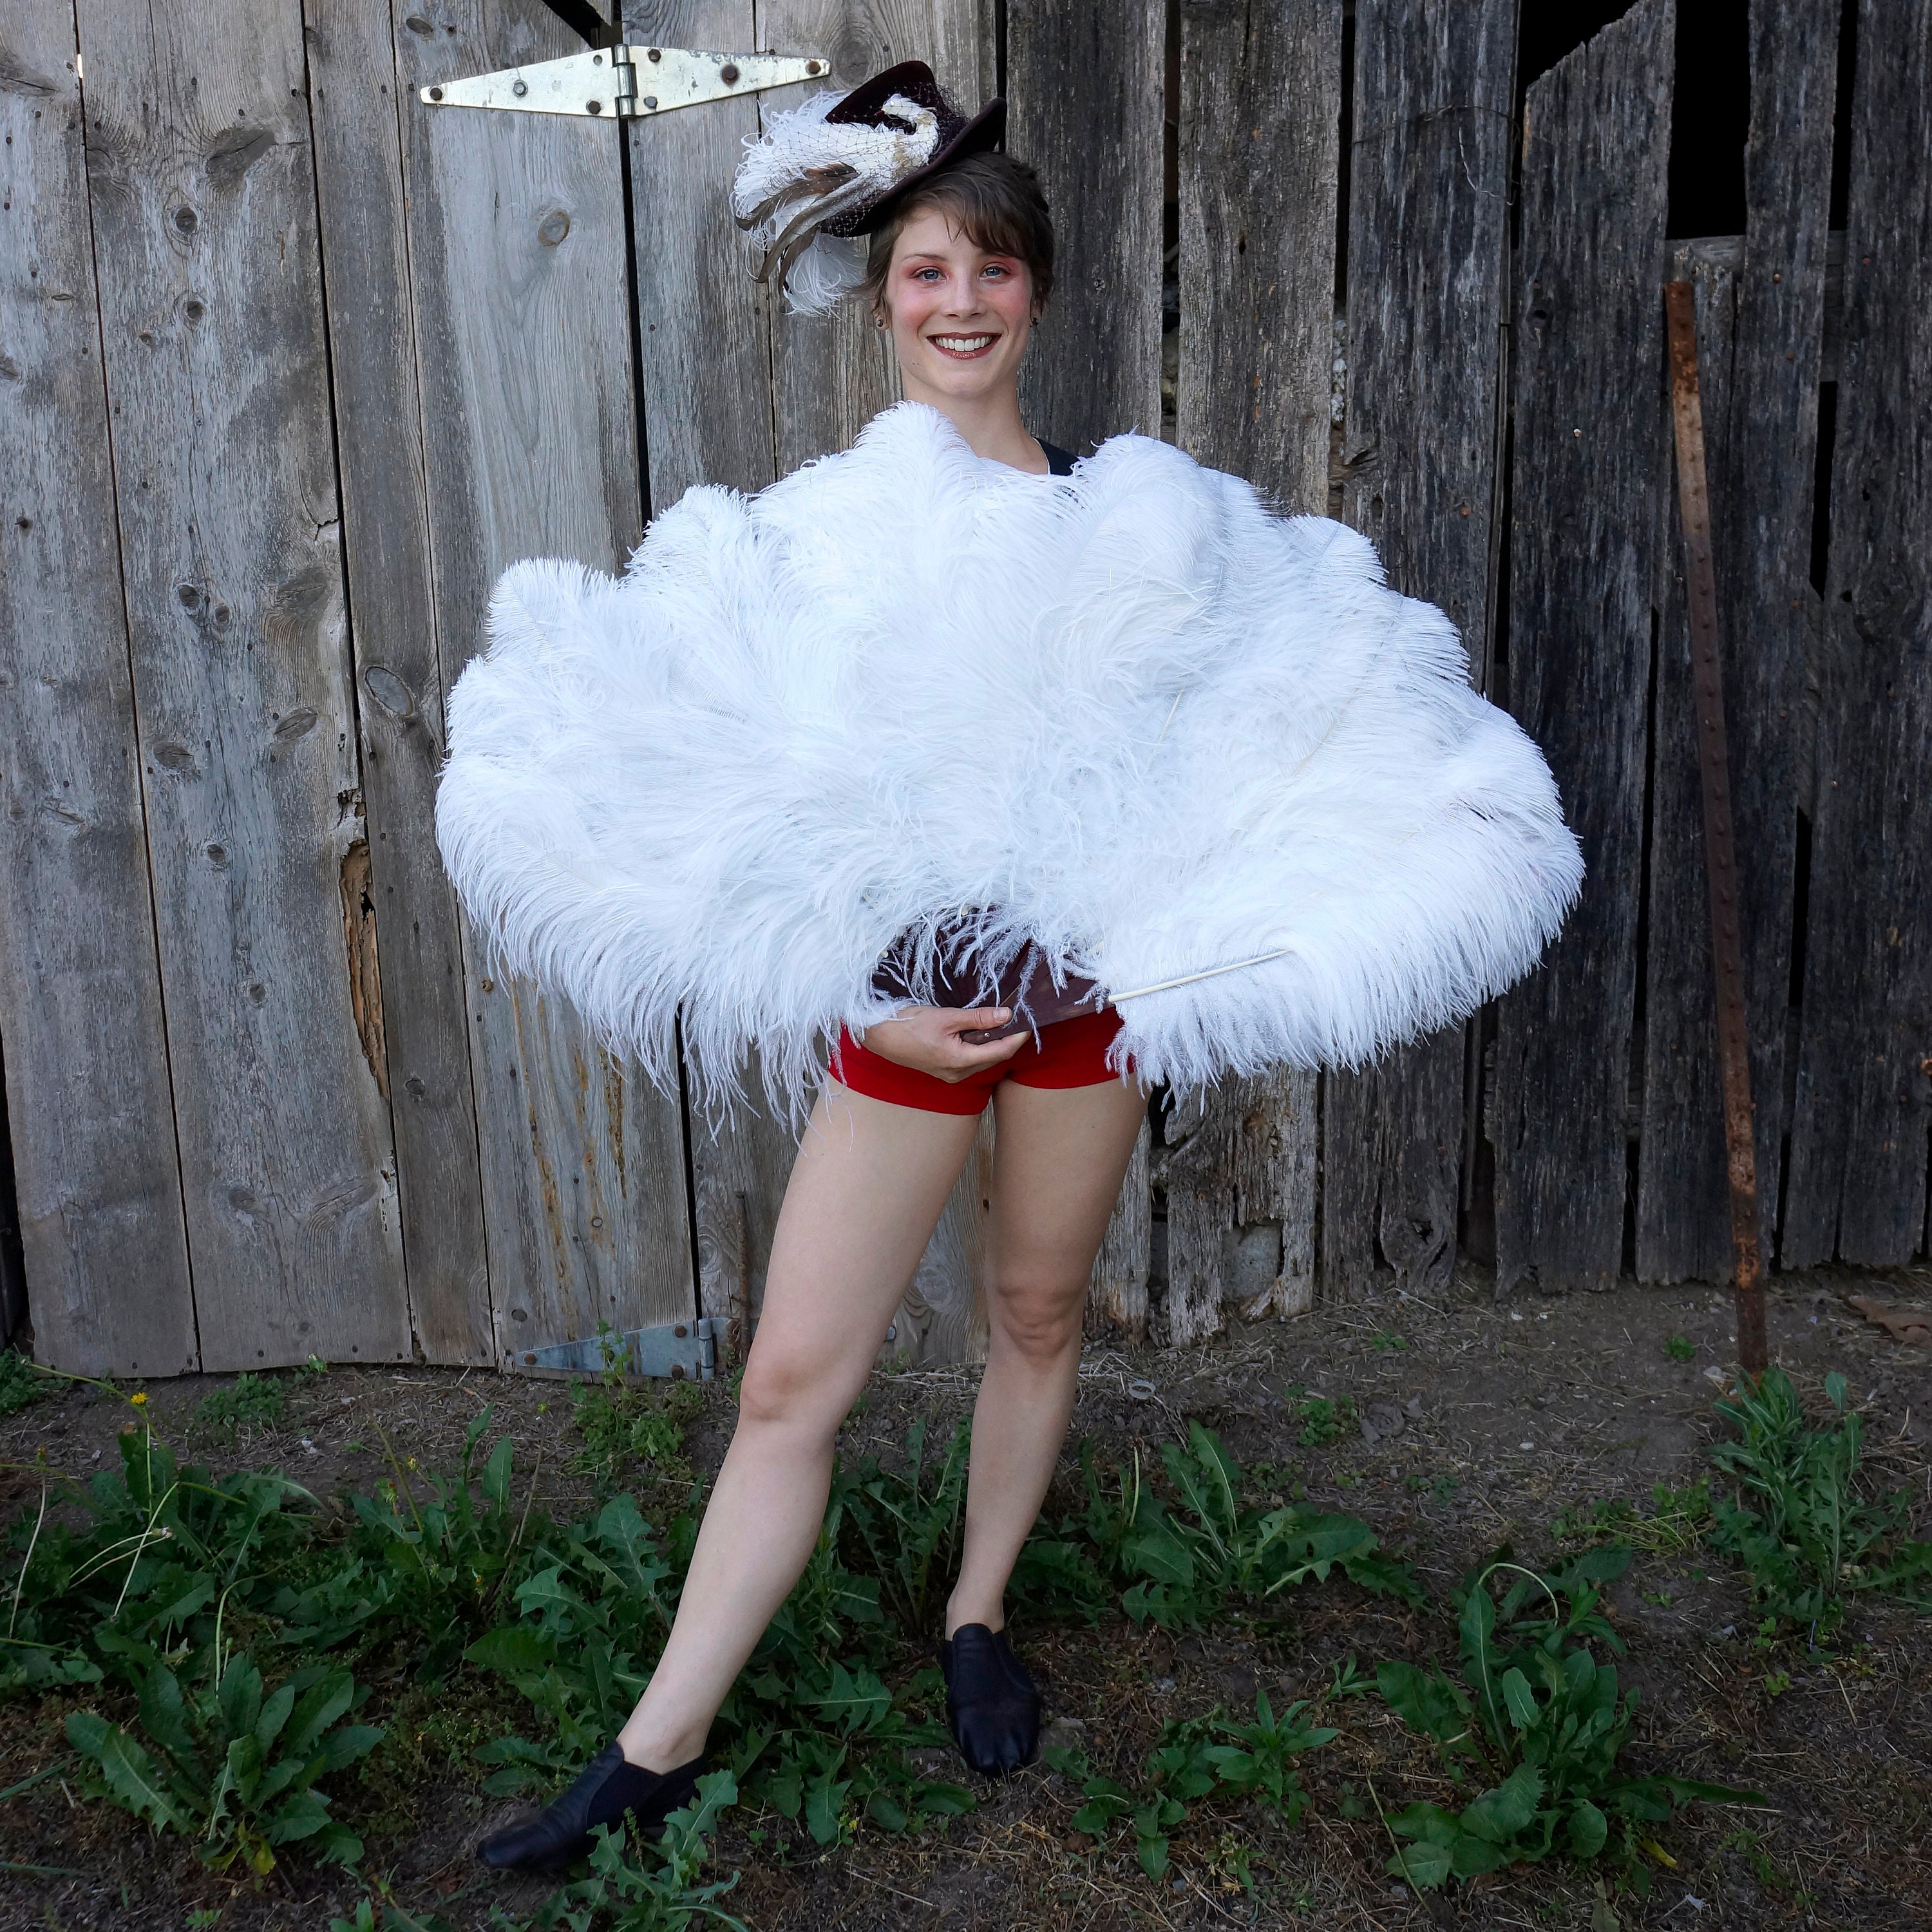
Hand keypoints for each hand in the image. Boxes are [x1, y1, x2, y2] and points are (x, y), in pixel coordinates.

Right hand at [856, 1005, 1029, 1082]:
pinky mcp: (944, 1070)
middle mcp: (958, 1073)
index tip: (1030, 1023)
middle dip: (1008, 1040)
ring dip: (994, 1043)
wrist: (880, 1036)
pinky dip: (980, 1046)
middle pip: (994, 1057)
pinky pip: (970, 1059)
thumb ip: (978, 1018)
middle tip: (1019, 1020)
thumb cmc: (908, 1025)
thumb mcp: (946, 1017)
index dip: (1017, 1037)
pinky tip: (981, 1032)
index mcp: (960, 1061)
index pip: (1000, 1051)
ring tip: (1003, 1023)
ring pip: (983, 1059)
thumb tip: (1006, 1015)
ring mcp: (951, 1074)